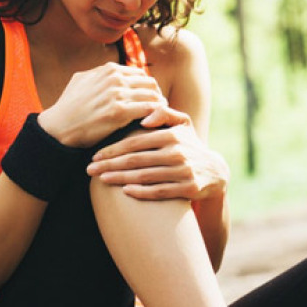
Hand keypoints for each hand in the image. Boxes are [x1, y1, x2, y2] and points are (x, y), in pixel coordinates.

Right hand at [37, 62, 165, 147]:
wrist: (58, 127)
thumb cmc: (69, 107)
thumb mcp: (81, 80)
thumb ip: (98, 74)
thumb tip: (111, 71)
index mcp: (109, 70)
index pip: (141, 74)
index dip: (148, 88)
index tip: (150, 100)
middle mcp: (115, 78)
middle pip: (151, 84)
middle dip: (157, 97)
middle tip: (159, 111)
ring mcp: (117, 94)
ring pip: (153, 96)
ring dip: (160, 107)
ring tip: (160, 118)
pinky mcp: (119, 112)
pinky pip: (149, 110)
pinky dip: (156, 116)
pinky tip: (154, 124)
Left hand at [86, 108, 229, 201]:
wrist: (216, 171)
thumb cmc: (190, 145)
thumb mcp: (183, 124)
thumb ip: (164, 114)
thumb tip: (144, 119)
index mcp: (172, 135)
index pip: (136, 142)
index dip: (113, 149)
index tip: (95, 155)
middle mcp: (178, 152)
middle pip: (136, 160)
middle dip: (110, 165)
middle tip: (90, 169)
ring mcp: (184, 171)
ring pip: (145, 176)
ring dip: (120, 178)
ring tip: (102, 179)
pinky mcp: (189, 189)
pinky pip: (160, 191)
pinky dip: (142, 192)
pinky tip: (125, 191)